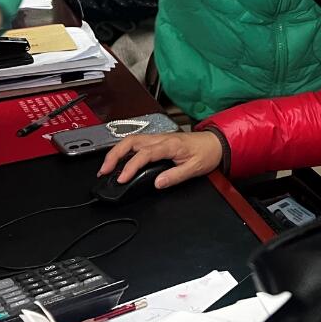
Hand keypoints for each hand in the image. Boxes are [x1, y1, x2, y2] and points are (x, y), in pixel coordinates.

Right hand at [98, 131, 222, 188]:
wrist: (216, 143)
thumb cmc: (207, 153)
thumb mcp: (195, 168)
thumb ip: (175, 176)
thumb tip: (157, 183)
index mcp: (170, 144)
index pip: (144, 154)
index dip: (131, 166)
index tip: (122, 178)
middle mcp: (162, 138)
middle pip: (131, 142)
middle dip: (114, 155)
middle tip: (104, 171)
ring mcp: (158, 138)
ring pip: (131, 140)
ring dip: (116, 152)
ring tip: (106, 168)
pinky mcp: (158, 140)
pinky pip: (137, 143)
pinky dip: (124, 151)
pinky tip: (119, 161)